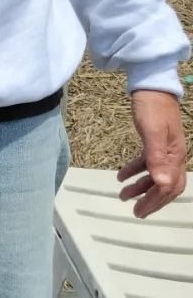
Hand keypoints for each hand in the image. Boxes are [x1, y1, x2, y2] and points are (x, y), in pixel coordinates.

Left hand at [118, 90, 187, 216]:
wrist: (151, 85)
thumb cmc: (152, 108)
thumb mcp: (153, 132)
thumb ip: (157, 158)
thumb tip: (162, 184)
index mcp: (175, 157)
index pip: (168, 187)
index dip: (156, 201)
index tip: (140, 212)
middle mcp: (173, 156)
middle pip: (165, 185)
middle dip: (150, 200)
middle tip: (134, 211)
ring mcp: (165, 148)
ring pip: (155, 174)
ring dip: (140, 186)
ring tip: (122, 195)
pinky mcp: (154, 141)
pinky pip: (147, 161)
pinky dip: (135, 170)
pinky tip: (121, 175)